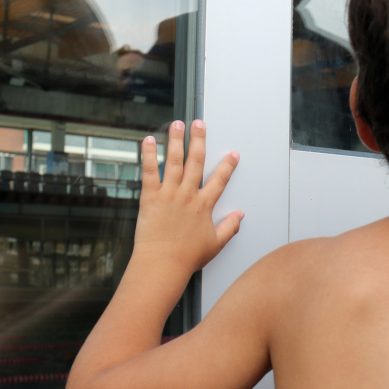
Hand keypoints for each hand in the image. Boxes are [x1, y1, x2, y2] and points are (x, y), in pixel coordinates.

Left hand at [134, 120, 243, 274]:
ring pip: (174, 161)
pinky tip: (148, 141)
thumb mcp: (215, 244)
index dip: (228, 166)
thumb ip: (230, 227)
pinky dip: (148, 155)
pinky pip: (150, 171)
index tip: (233, 154)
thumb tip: (240, 215)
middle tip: (199, 124)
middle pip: (196, 161)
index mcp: (204, 205)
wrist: (163, 264)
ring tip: (177, 124)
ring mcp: (169, 194)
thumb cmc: (187, 257)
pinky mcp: (151, 197)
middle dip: (199, 140)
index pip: (220, 180)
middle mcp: (188, 195)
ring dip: (176, 140)